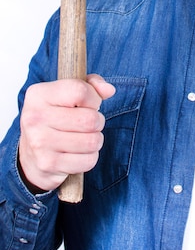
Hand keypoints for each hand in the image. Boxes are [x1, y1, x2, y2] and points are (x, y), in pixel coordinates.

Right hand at [18, 74, 115, 193]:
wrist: (30, 154)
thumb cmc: (55, 117)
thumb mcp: (68, 93)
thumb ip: (92, 85)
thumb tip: (109, 90)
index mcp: (39, 94)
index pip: (80, 91)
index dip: (94, 98)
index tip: (90, 103)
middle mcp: (35, 118)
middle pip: (90, 119)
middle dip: (97, 121)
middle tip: (88, 123)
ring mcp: (40, 143)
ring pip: (92, 141)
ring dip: (95, 140)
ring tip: (83, 137)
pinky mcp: (48, 164)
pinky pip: (88, 161)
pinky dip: (89, 157)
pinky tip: (78, 152)